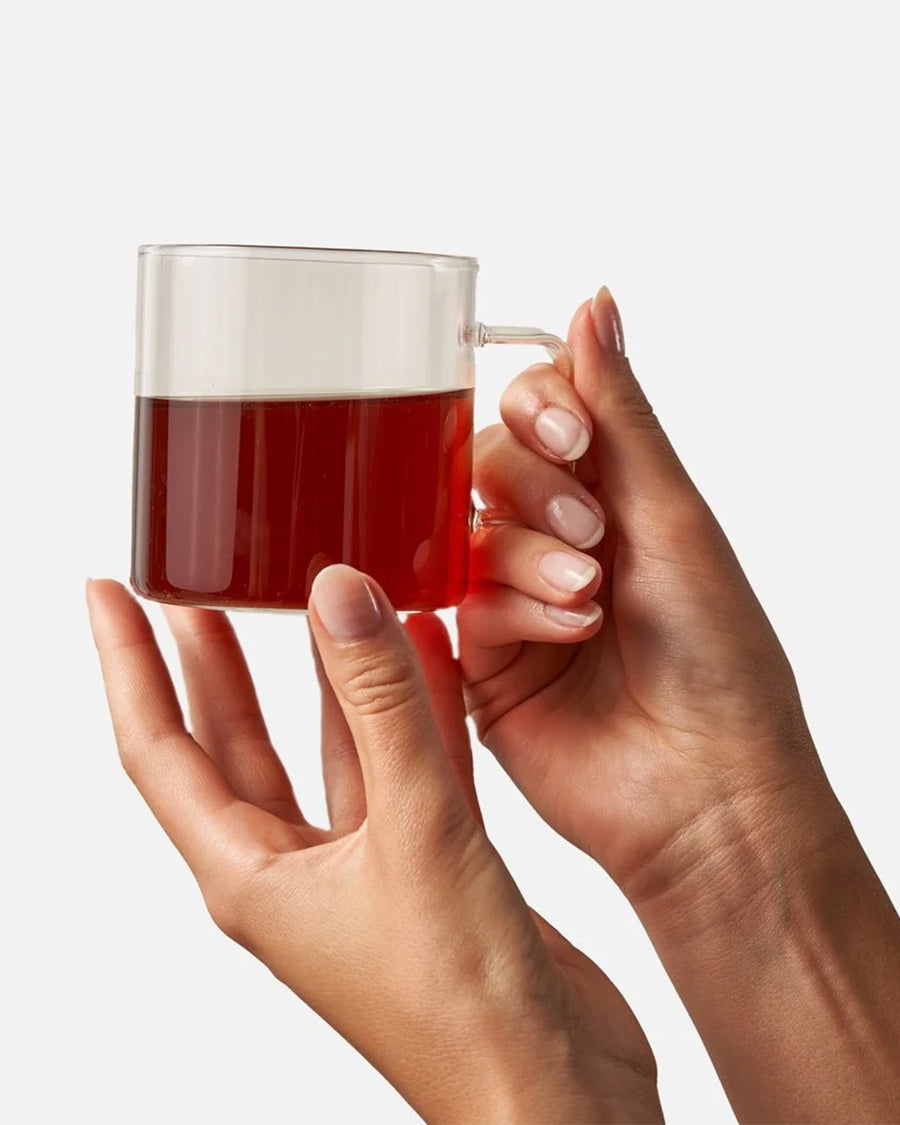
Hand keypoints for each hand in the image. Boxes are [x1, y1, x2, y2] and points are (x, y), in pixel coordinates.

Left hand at [87, 569, 661, 1124]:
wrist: (554, 1093)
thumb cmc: (464, 1005)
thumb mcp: (416, 830)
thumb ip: (380, 706)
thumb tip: (339, 595)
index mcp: (251, 876)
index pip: (159, 748)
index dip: (128, 662)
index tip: (108, 591)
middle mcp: (294, 871)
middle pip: (231, 743)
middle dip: (210, 661)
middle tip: (200, 587)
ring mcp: (361, 868)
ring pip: (326, 748)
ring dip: (317, 678)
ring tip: (312, 603)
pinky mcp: (428, 865)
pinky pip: (404, 766)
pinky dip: (411, 709)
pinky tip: (424, 654)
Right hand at [461, 285, 827, 899]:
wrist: (707, 789)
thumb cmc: (718, 657)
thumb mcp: (674, 517)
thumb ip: (620, 415)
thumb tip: (593, 301)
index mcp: (609, 494)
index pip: (539, 411)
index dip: (541, 409)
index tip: (575, 441)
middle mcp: (552, 538)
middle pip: (487, 462)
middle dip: (534, 486)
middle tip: (592, 529)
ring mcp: (509, 597)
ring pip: (471, 530)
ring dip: (529, 554)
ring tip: (592, 595)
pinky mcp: (478, 656)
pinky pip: (463, 598)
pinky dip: (512, 605)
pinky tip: (568, 631)